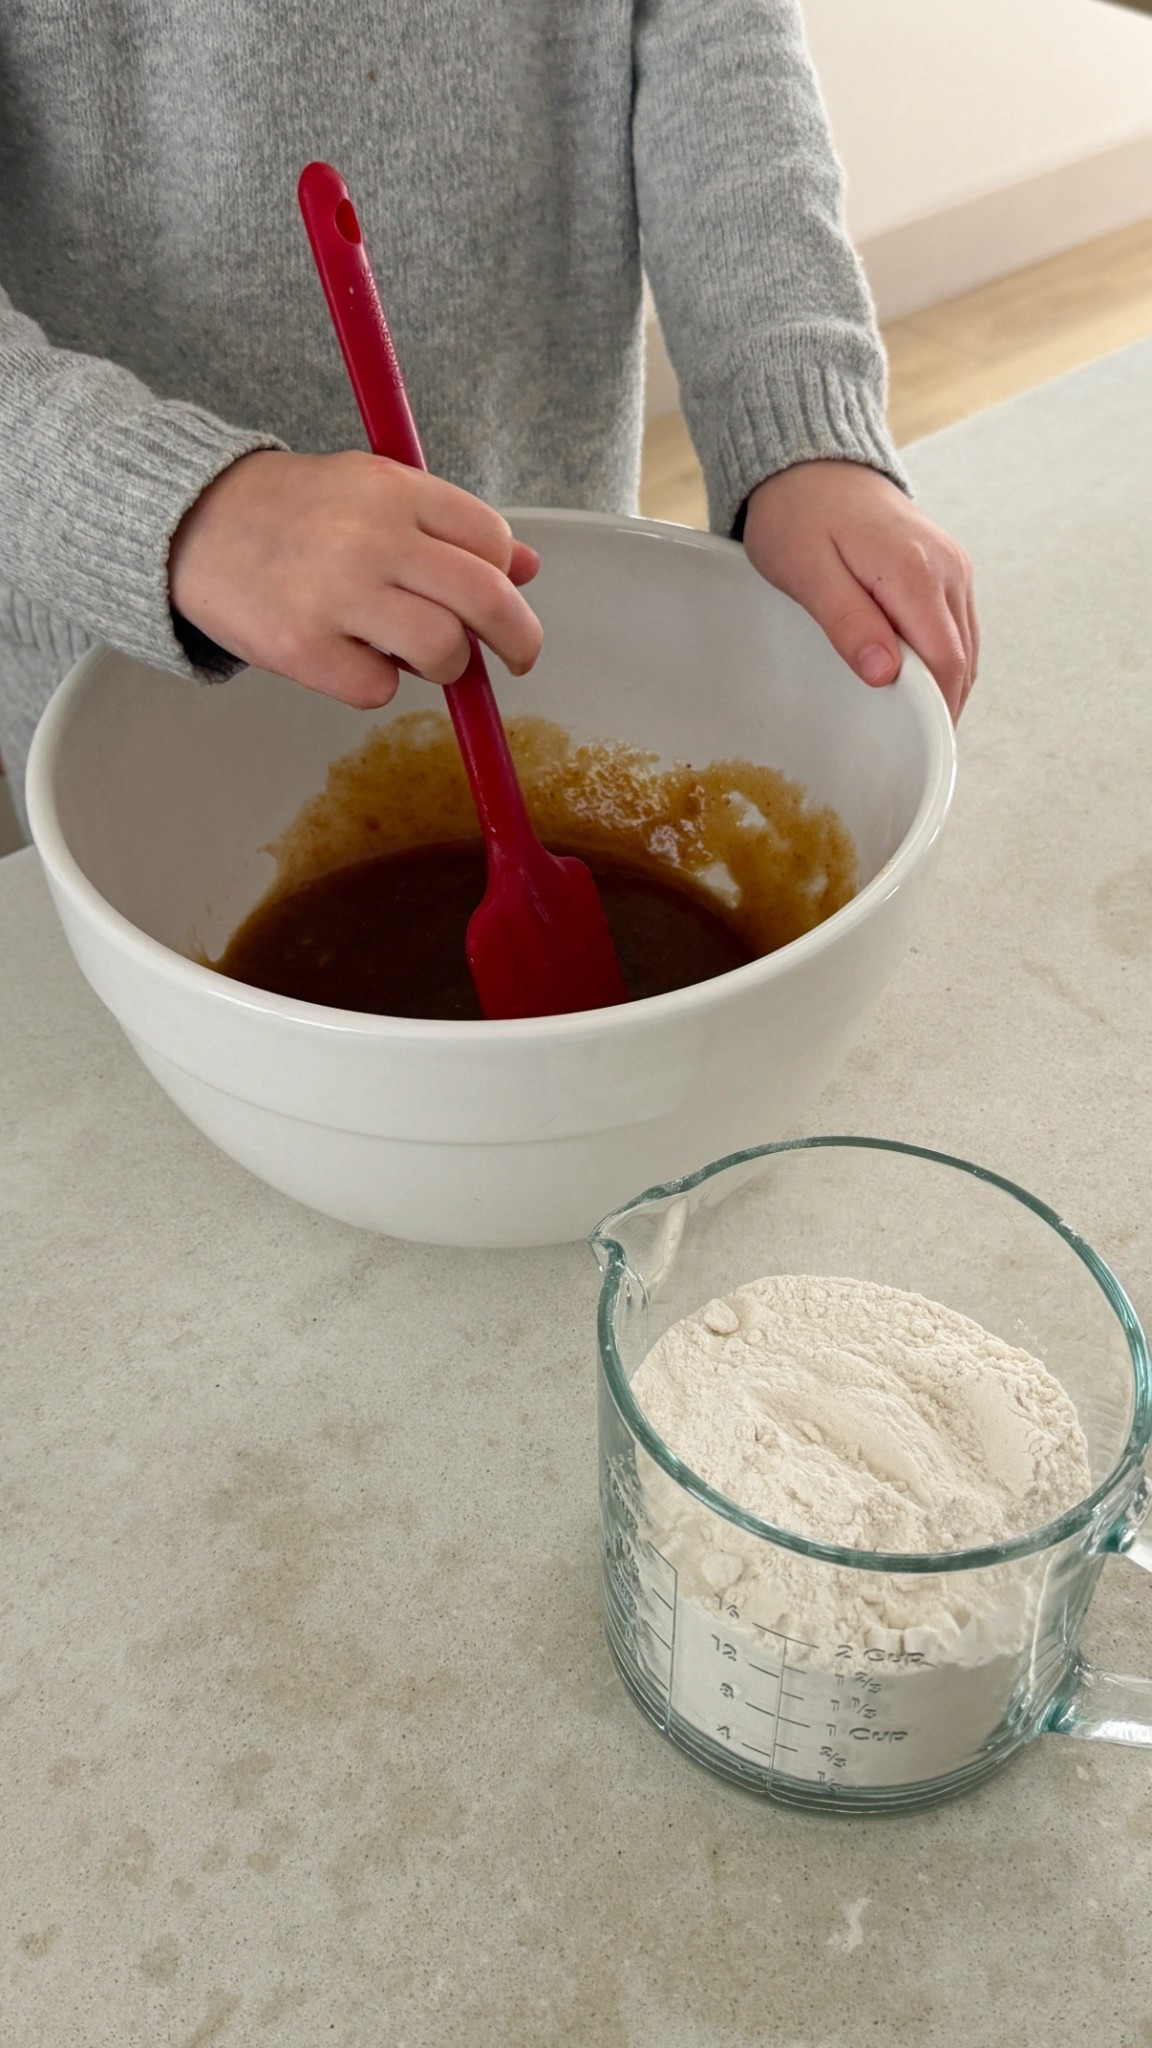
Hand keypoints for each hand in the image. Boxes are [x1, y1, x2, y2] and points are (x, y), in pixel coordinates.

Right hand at [169, 449, 542, 707]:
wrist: (190, 524)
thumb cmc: (294, 512)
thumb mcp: (373, 492)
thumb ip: (448, 527)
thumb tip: (527, 566)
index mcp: (394, 489)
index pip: (491, 541)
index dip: (505, 578)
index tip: (498, 597)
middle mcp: (371, 538)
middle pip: (486, 600)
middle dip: (519, 640)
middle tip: (518, 659)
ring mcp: (335, 595)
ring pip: (443, 652)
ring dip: (444, 666)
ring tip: (415, 654)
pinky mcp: (303, 648)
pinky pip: (379, 689)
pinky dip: (375, 683)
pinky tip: (347, 655)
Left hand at [742, 460, 976, 721]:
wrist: (812, 466)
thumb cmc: (799, 516)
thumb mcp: (807, 571)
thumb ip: (848, 622)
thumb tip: (886, 673)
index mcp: (915, 571)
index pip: (944, 662)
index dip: (936, 711)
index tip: (917, 747)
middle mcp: (947, 568)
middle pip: (962, 661)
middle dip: (942, 707)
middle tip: (909, 747)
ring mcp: (953, 567)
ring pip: (966, 648)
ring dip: (945, 687)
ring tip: (911, 723)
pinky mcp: (948, 569)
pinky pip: (957, 629)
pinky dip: (943, 662)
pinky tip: (915, 683)